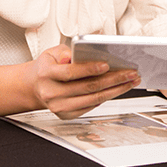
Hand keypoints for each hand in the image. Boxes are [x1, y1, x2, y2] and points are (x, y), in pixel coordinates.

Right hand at [26, 44, 140, 119]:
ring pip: (93, 98)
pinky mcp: (67, 115)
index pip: (71, 72)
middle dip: (113, 79)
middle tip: (130, 72)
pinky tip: (118, 89)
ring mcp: (59, 106)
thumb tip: (73, 55)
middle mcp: (52, 93)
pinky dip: (107, 97)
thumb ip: (64, 51)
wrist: (35, 87)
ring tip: (130, 81)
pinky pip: (91, 106)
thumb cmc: (47, 67)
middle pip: (88, 87)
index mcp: (47, 74)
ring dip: (116, 90)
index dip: (90, 69)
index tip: (107, 64)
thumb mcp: (51, 53)